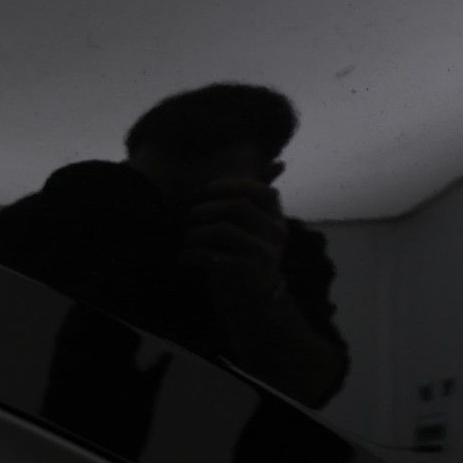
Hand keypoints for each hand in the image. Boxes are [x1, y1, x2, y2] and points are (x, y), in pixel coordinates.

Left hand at [178, 178, 288, 311]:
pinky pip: (211, 256)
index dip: (232, 185)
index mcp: (277, 219)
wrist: (251, 301)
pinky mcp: (243, 273)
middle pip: (238, 207)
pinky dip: (191, 254)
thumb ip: (259, 195)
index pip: (262, 191)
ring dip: (196, 232)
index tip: (207, 190)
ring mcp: (261, 255)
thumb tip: (278, 162)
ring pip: (223, 230)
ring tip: (185, 238)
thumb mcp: (258, 226)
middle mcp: (275, 235)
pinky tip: (184, 257)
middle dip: (207, 207)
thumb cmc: (247, 255)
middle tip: (190, 215)